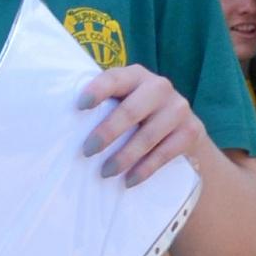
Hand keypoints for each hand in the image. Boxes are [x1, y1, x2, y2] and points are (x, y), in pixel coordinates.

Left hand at [80, 61, 203, 188]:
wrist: (183, 128)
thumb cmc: (138, 114)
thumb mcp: (125, 101)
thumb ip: (105, 104)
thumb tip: (64, 124)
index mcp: (136, 75)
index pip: (115, 78)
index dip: (98, 90)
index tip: (80, 105)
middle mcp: (159, 86)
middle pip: (131, 110)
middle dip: (107, 132)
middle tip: (87, 151)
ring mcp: (178, 108)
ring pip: (148, 135)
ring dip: (124, 157)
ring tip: (105, 172)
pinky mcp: (192, 130)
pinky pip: (165, 153)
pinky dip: (145, 169)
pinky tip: (129, 180)